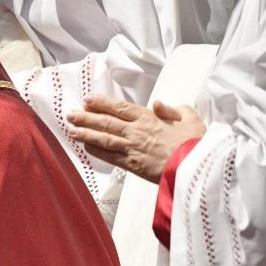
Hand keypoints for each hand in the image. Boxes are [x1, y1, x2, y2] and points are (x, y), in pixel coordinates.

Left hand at [67, 95, 204, 182]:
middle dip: (86, 117)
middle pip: (106, 122)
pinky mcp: (132, 165)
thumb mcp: (189, 117)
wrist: (195, 166)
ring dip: (85, 134)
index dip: (102, 103)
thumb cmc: (194, 142)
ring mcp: (132, 148)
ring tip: (70, 130)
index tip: (88, 99)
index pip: (120, 108)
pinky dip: (96, 152)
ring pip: (103, 138)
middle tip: (70, 114)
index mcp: (149, 118)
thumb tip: (158, 104)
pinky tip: (85, 148)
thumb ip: (173, 109)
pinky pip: (110, 157)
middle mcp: (137, 131)